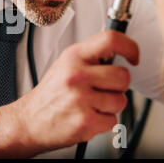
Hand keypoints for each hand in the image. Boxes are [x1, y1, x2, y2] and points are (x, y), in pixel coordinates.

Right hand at [0, 30, 138, 157]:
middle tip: (102, 89)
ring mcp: (81, 98)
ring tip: (91, 104)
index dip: (130, 46)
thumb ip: (90, 56)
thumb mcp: (64, 65)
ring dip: (110, 106)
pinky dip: (103, 122)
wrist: (30, 120)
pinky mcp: (85, 121)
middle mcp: (76, 75)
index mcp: (73, 57)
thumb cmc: (50, 94)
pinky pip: (113, 120)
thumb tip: (119, 48)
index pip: (111, 40)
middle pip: (123, 76)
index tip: (133, 56)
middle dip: (117, 86)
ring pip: (121, 100)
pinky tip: (87, 116)